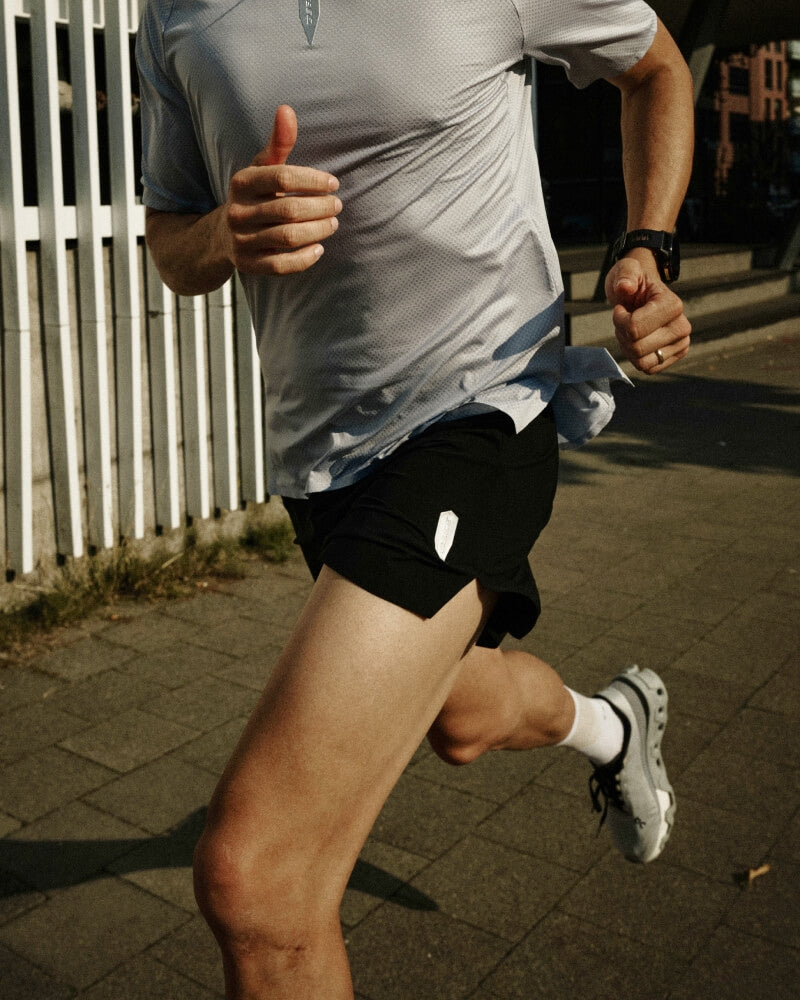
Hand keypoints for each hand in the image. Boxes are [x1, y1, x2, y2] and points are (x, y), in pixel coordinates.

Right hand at [219, 105, 341, 275]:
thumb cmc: (255, 195)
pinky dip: (304, 258)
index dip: (313, 180)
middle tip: (337, 205)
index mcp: (242, 182)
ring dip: (317, 231)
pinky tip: (319, 248)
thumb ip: (279, 142)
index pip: (283, 177)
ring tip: (333, 223)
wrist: (223, 235)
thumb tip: (287, 109)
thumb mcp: (262, 167)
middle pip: (289, 210)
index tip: (333, 184)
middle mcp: (237, 212)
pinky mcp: (248, 265)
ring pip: (288, 237)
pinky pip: (281, 266)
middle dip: (320, 208)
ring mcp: (241, 241)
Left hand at [605, 250, 690, 373]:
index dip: (619, 320)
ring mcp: (681, 344)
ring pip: (641, 362)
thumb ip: (625, 274)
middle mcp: (682, 327)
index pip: (635, 328)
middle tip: (626, 319)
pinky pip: (647, 369)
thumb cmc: (635, 282)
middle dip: (623, 335)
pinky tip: (638, 340)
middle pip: (637, 348)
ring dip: (629, 348)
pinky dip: (636, 357)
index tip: (621, 308)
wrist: (643, 295)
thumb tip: (625, 286)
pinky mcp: (674, 357)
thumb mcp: (627, 270)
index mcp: (673, 305)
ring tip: (631, 330)